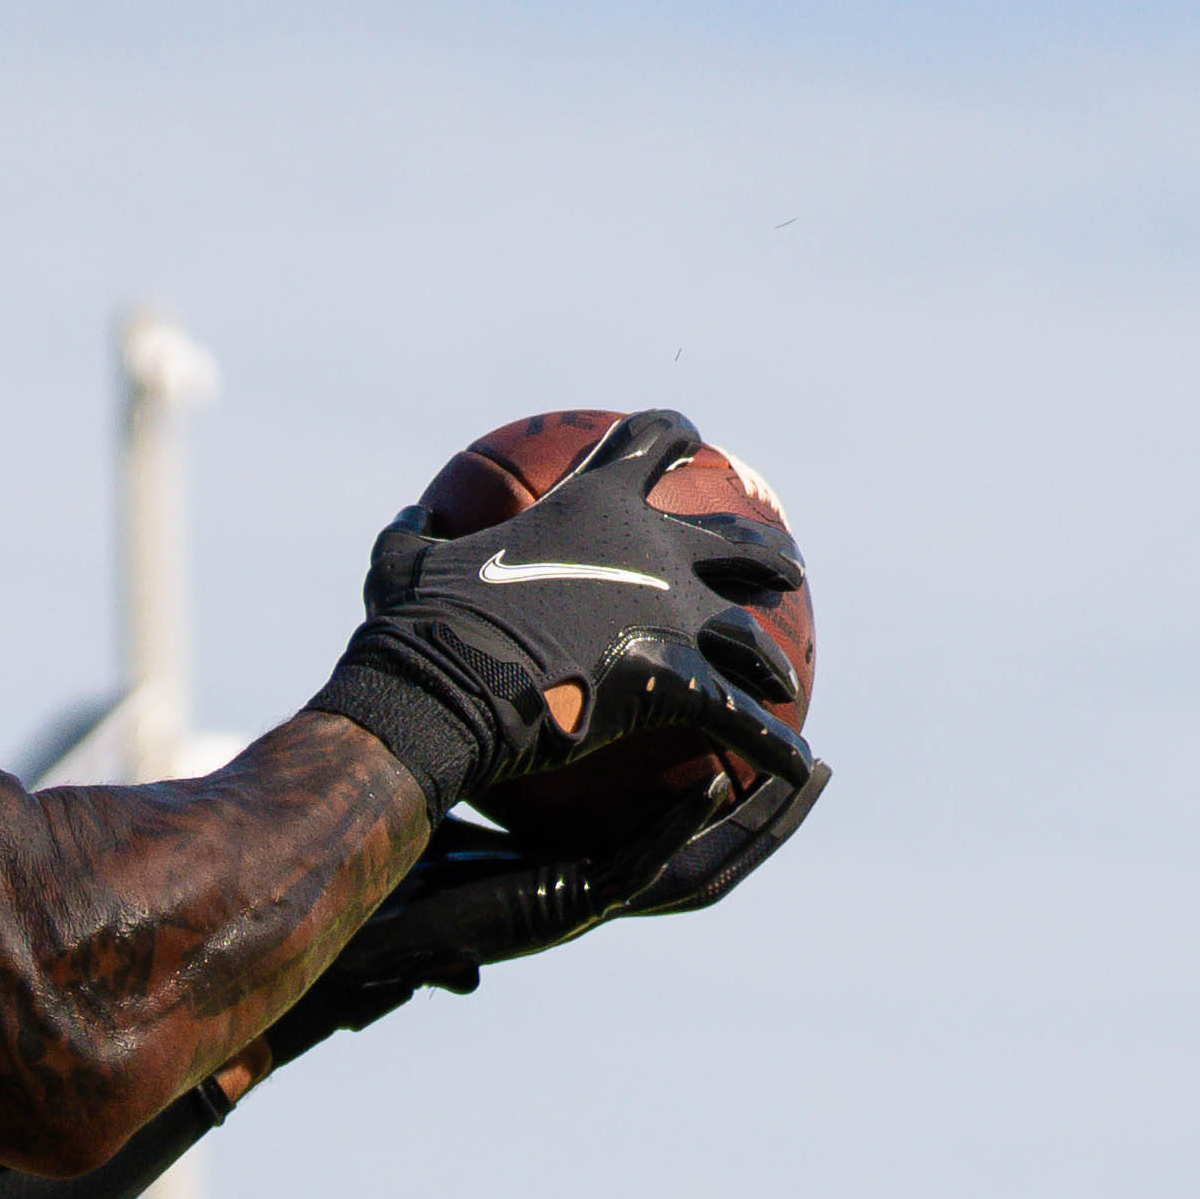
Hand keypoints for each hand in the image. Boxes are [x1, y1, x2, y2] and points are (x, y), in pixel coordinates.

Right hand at [301, 411, 811, 816]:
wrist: (441, 687)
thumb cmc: (419, 624)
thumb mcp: (402, 564)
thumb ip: (417, 537)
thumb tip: (408, 518)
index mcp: (593, 505)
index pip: (650, 442)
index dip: (670, 435)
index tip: (686, 438)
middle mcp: (653, 549)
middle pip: (734, 542)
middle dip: (764, 556)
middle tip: (782, 570)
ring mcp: (674, 615)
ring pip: (750, 636)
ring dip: (770, 661)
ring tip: (783, 683)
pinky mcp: (679, 682)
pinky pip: (742, 719)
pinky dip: (772, 743)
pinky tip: (797, 763)